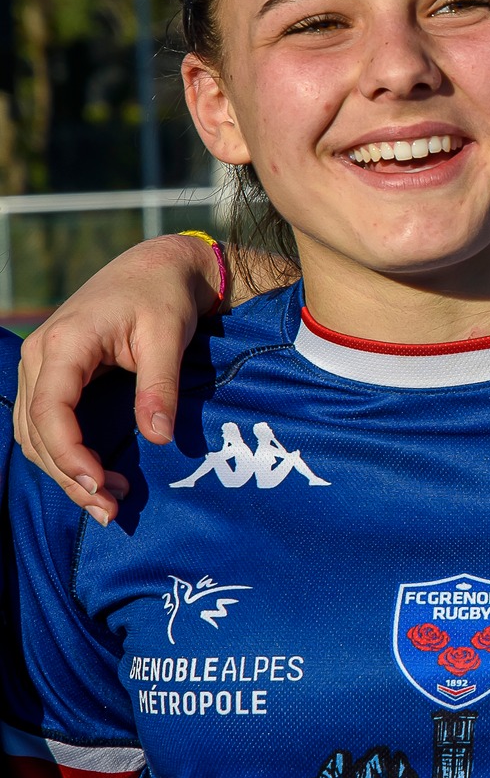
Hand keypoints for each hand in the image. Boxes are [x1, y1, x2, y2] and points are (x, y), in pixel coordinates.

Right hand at [16, 234, 216, 524]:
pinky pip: (43, 423)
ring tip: (108, 502)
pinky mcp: (51, 374)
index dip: (69, 454)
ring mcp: (40, 365)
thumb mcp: (168, 337)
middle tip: (111, 510)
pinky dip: (63, 453)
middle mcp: (39, 355)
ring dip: (65, 471)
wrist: (156, 267)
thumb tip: (158, 438)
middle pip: (37, 430)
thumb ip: (159, 387)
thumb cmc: (163, 296)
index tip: (99, 483)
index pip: (49, 410)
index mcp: (64, 343)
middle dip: (69, 475)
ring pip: (34, 433)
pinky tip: (95, 476)